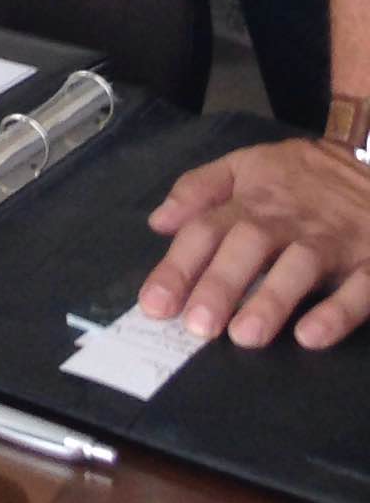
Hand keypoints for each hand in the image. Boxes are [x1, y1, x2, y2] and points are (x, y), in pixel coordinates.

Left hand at [141, 138, 369, 351]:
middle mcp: (287, 221)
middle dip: (220, 284)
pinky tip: (311, 336)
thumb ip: (199, 189)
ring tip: (244, 336)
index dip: (179, 266)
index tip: (154, 305)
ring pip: (300, 266)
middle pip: (249, 246)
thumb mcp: (247, 165)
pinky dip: (336, 312)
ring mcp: (331, 241)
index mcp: (252, 201)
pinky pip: (358, 288)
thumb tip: (158, 221)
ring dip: (272, 300)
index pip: (206, 229)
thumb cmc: (301, 177)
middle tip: (197, 327)